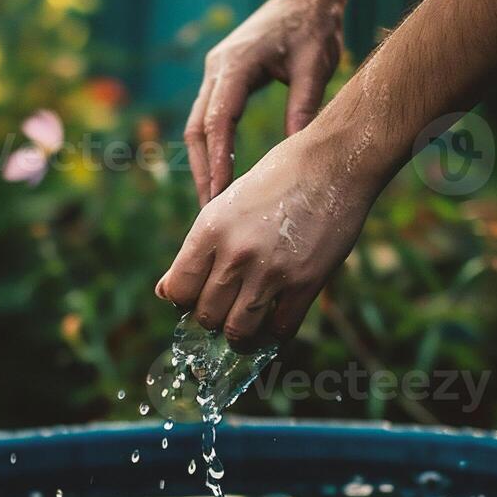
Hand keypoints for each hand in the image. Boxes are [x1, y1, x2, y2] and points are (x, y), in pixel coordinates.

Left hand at [157, 127, 380, 349]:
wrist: (332, 163)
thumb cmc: (276, 180)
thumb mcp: (226, 205)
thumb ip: (198, 250)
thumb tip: (164, 292)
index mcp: (210, 230)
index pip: (178, 291)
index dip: (185, 301)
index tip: (199, 296)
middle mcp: (235, 253)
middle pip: (207, 316)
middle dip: (214, 318)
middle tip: (227, 309)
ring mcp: (271, 271)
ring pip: (239, 331)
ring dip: (240, 333)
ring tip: (248, 322)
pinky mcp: (306, 282)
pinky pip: (281, 329)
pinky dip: (275, 331)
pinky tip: (277, 317)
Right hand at [185, 0, 344, 205]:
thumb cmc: (315, 26)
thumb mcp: (316, 66)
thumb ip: (303, 107)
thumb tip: (293, 154)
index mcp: (236, 62)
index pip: (217, 120)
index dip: (217, 160)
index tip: (221, 195)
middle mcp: (217, 67)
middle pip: (197, 128)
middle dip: (203, 171)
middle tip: (211, 211)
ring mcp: (215, 72)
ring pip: (197, 126)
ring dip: (203, 163)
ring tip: (213, 202)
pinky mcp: (222, 77)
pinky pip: (208, 118)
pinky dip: (212, 147)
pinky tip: (221, 175)